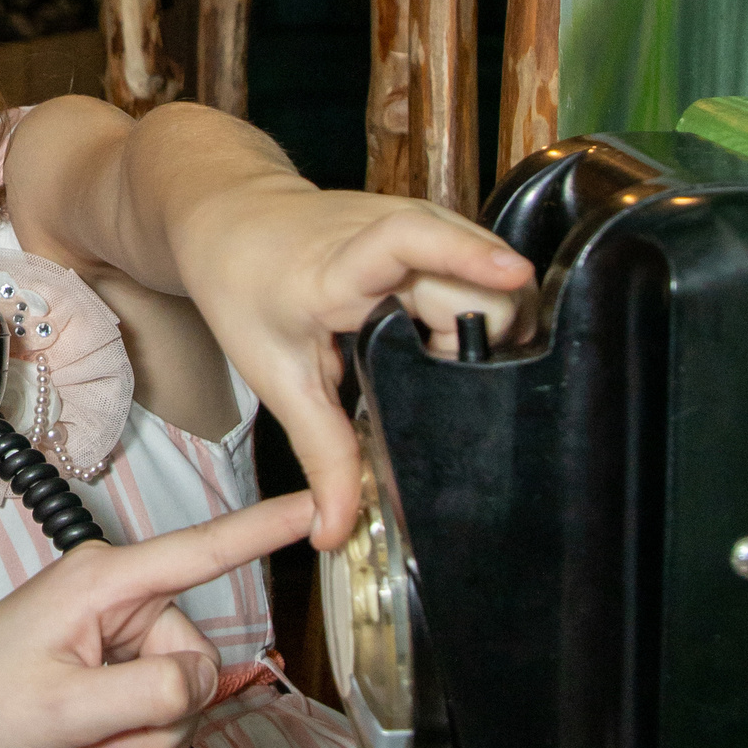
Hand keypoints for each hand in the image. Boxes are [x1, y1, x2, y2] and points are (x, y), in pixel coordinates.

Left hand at [0, 492, 315, 747]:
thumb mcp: (68, 708)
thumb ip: (149, 693)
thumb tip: (203, 682)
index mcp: (104, 579)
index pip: (204, 550)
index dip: (268, 529)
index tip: (322, 506)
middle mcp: (118, 591)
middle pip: (197, 659)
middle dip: (165, 720)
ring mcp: (118, 626)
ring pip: (185, 693)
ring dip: (150, 740)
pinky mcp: (115, 658)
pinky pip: (164, 705)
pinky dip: (144, 745)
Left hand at [177, 184, 536, 549]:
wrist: (233, 220)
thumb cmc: (246, 290)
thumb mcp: (276, 377)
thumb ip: (320, 452)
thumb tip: (335, 530)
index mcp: (339, 269)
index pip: (409, 243)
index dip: (465, 255)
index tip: (514, 273)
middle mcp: (387, 232)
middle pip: (481, 283)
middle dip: (485, 340)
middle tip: (438, 375)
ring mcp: (415, 217)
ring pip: (496, 269)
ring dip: (491, 319)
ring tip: (441, 353)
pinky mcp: (434, 218)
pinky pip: (484, 260)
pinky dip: (483, 297)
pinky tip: (447, 328)